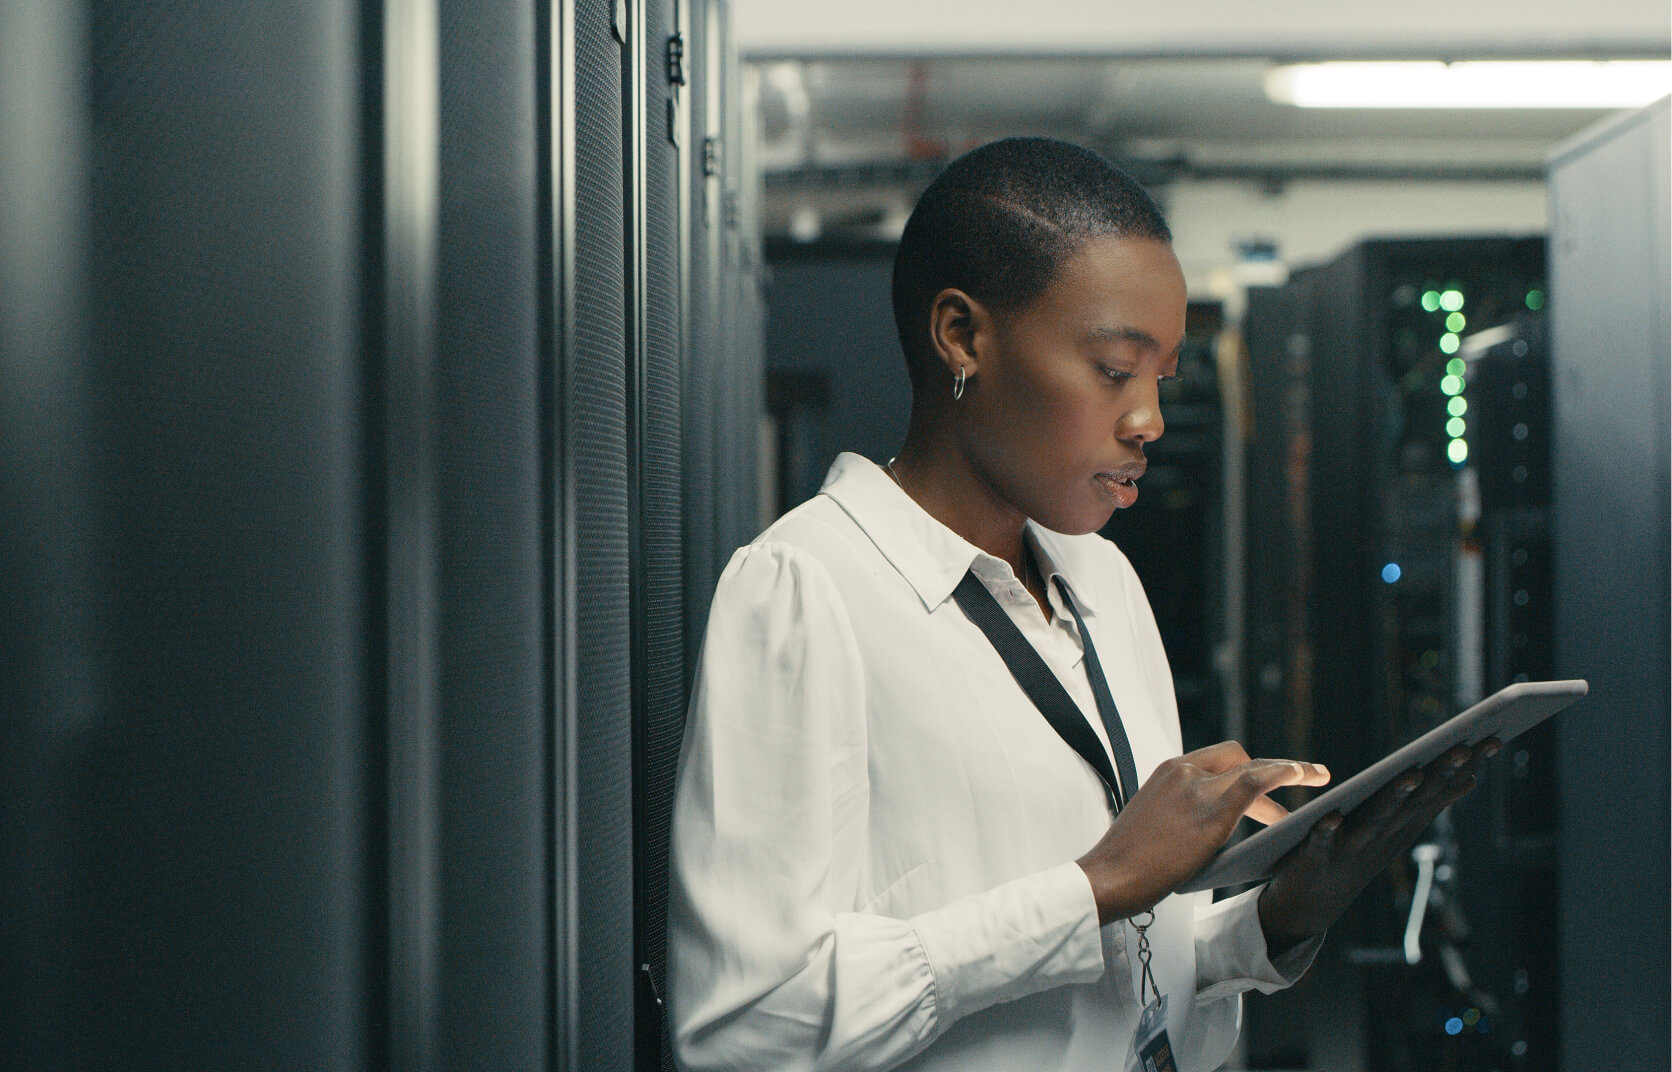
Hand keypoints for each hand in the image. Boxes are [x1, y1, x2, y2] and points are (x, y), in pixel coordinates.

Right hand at [1076, 741, 1330, 923]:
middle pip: (1238, 758)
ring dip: (1289, 770)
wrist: (1109, 876)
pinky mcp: (1212, 809)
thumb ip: (1183, 816)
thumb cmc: (1128, 863)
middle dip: (1272, 766)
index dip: (1246, 770)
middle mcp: (1182, 770)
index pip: (1216, 761)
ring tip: (1317, 779)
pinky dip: (1282, 773)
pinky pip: (1256, 780)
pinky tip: (1301, 776)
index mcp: (1166, 772)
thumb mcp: (1155, 825)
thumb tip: (1212, 831)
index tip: (1265, 786)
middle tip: (1304, 778)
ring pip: (1254, 766)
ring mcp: (1197, 786)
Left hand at [1256, 738, 1500, 955]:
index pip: (1437, 791)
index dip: (1464, 767)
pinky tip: (1329, 818)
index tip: (1494, 738)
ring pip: (1376, 820)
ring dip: (1394, 799)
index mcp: (1402, 826)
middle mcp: (1383, 836)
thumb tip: (1470, 777)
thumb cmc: (1358, 857)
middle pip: (1415, 801)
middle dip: (1440, 774)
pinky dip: (1326, 831)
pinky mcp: (1316, 858)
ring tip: (1411, 775)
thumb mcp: (1396, 830)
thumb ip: (1427, 804)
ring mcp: (1352, 848)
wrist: (1313, 905)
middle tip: (1465, 747)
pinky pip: (1321, 843)